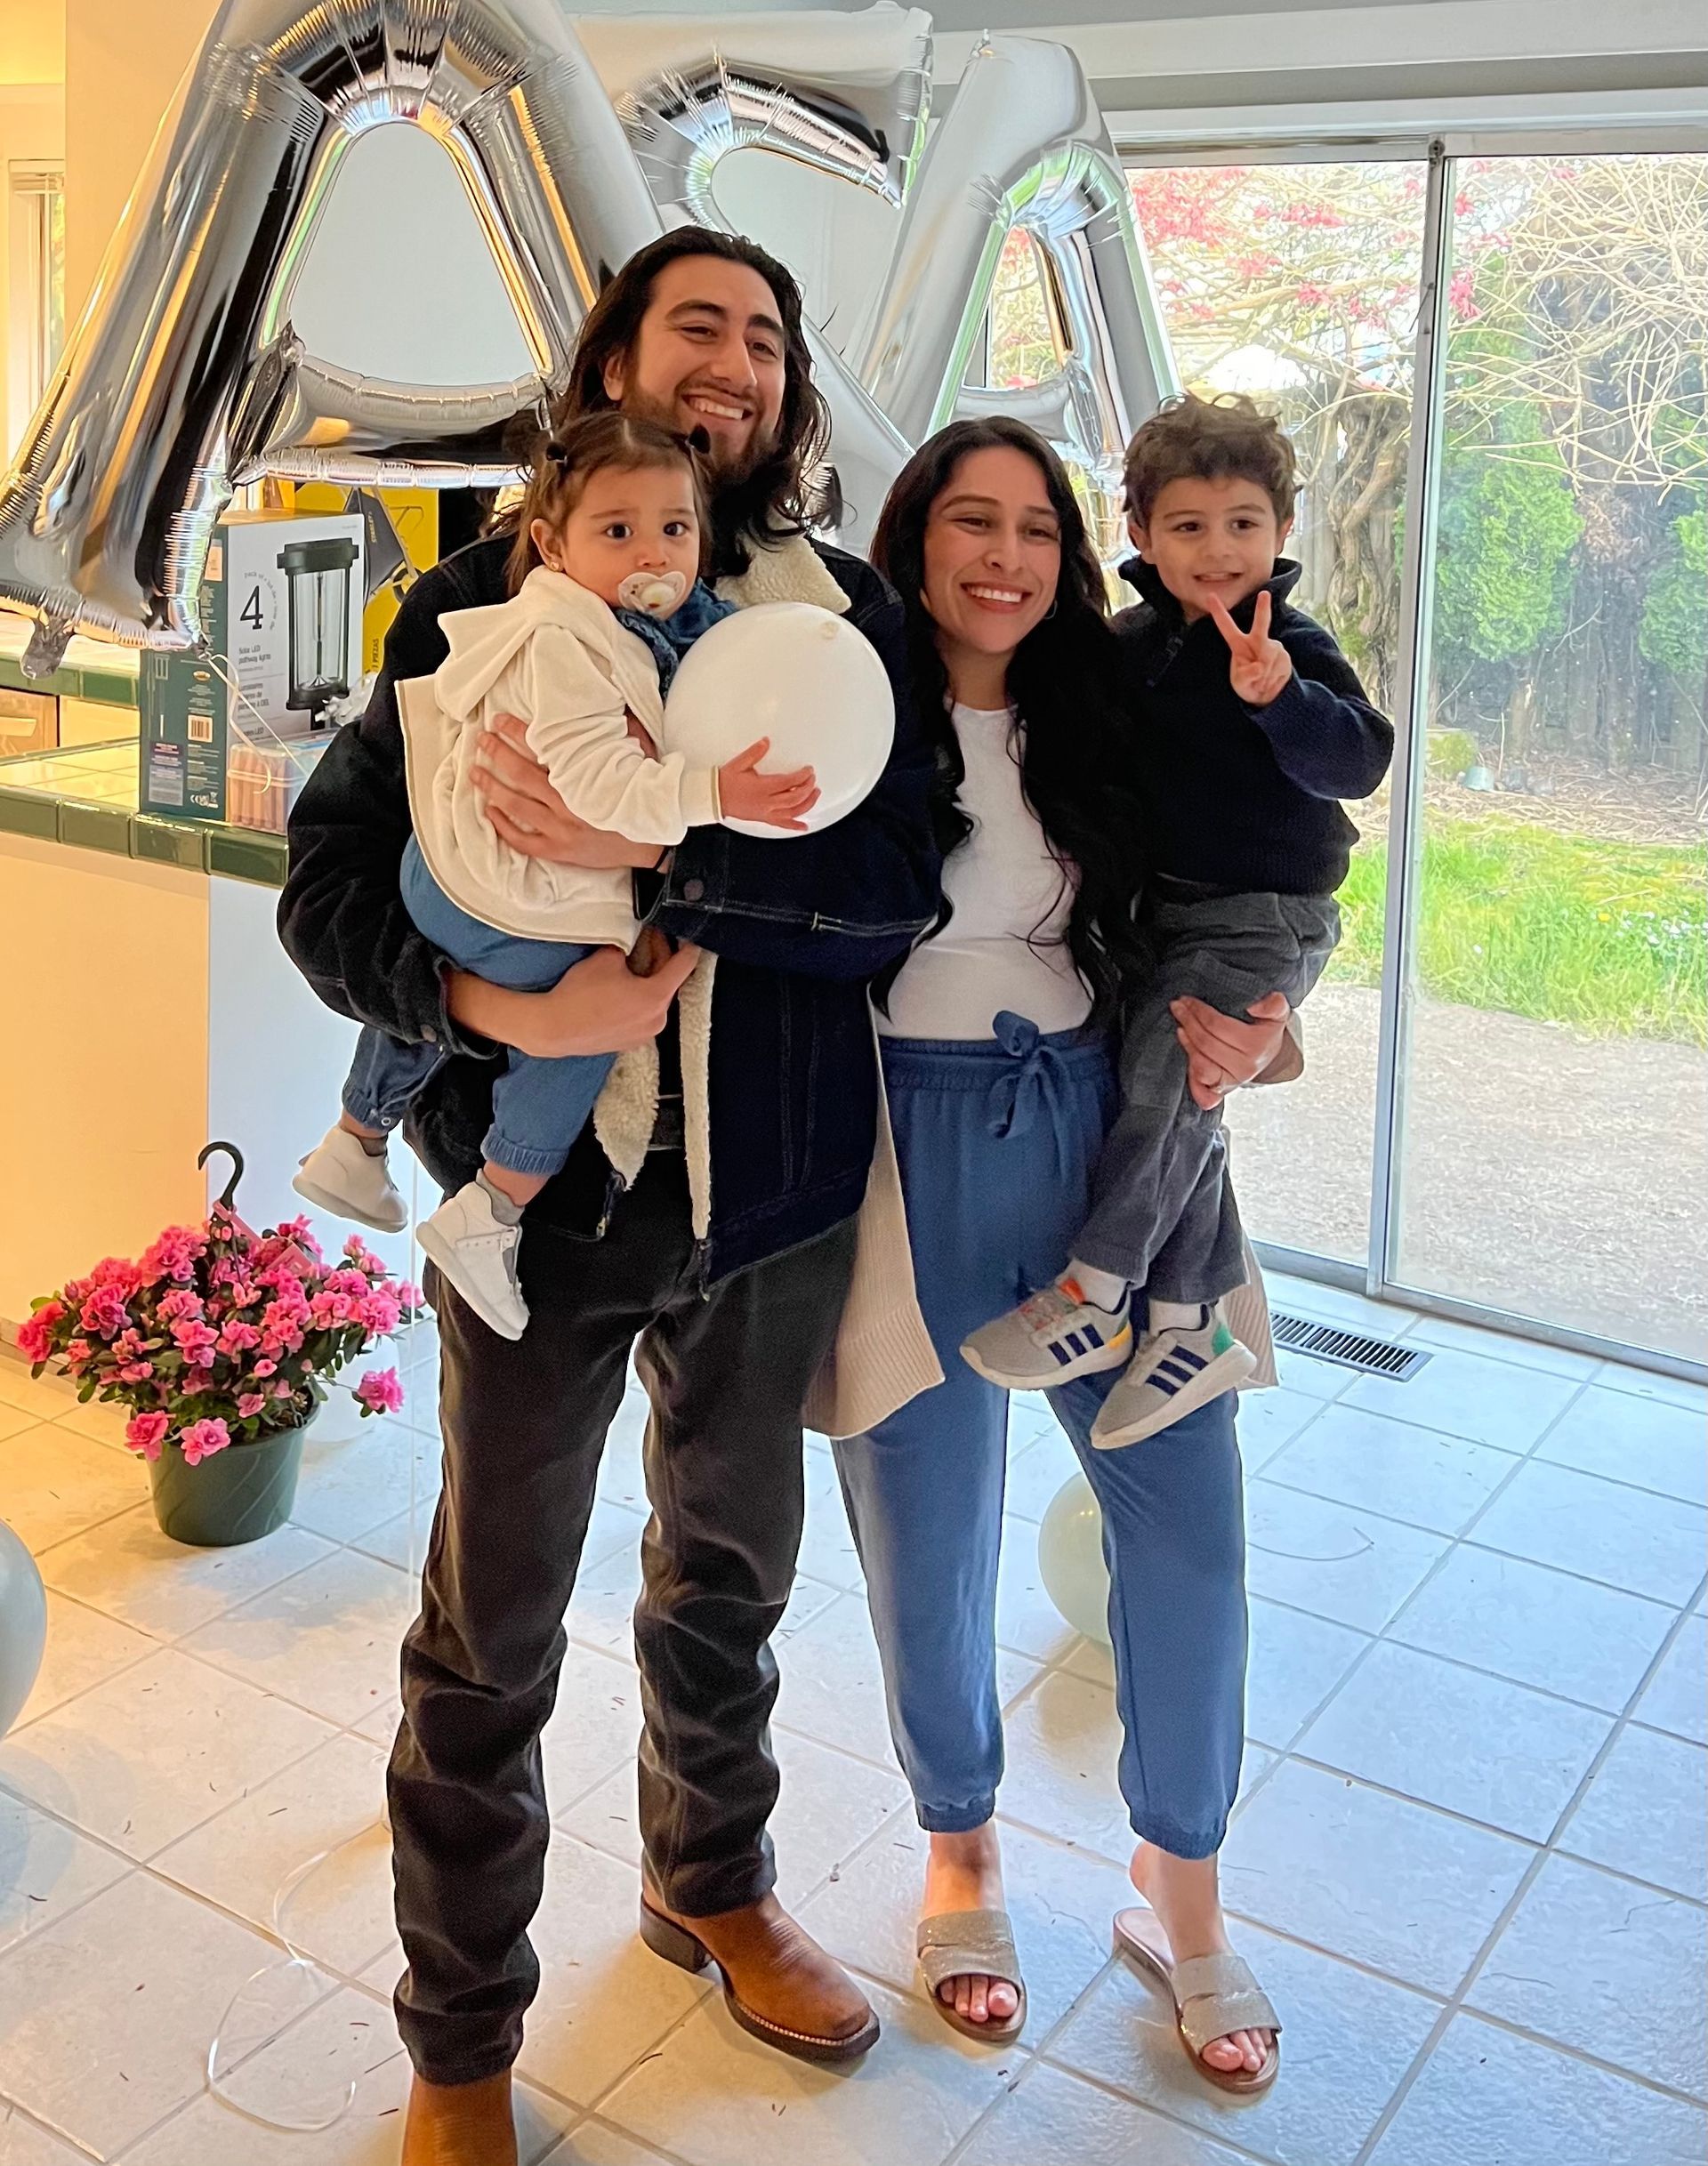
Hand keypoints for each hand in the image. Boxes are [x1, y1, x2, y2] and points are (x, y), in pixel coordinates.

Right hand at [449, 942, 699, 1058]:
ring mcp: (645, 1035)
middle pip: (669, 982)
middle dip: (660, 958)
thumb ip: (628, 948)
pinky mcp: (630, 1042)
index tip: (688, 936)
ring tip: (633, 963)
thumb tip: (632, 947)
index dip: (687, 946)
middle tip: (648, 939)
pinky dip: (638, 1000)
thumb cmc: (581, 993)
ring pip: (655, 999)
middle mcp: (658, 1019)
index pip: (684, 966)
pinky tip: (622, 988)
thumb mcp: (607, 958)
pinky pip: (643, 1015)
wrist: (554, 1028)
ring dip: (649, 980)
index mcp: (657, 997)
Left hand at [471, 713, 661, 868]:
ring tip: (474, 772)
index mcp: (585, 777)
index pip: (543, 748)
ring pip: (516, 806)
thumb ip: (624, 731)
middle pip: (522, 774)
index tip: (499, 720)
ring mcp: (561, 830)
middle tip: (481, 739)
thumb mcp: (640, 757)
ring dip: (492, 787)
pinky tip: (489, 811)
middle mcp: (569, 803)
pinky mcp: (560, 851)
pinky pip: (523, 840)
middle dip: (497, 754)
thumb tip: (610, 703)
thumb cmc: (647, 796)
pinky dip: (503, 827)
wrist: (656, 843)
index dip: (517, 732)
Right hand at [717, 738, 820, 831]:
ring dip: (807, 804)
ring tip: (815, 795)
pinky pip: (782, 824)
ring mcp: (766, 812)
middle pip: (795, 797)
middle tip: (813, 780)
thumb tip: (766, 741)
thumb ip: (755, 752)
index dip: (802, 776)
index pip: (789, 782)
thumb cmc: (725, 782)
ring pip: (793, 812)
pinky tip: (804, 826)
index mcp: (763, 787)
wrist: (714, 798)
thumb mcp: (740, 763)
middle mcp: (767, 802)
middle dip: (808, 788)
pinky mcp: (763, 818)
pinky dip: (794, 825)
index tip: (809, 770)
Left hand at [1174, 990, 1289, 1109]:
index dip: (1199, 1011)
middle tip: (1178, 1007)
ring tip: (1180, 1026)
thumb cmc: (1265, 1030)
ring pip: (1201, 1066)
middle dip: (1188, 1022)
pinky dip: (1192, 1077)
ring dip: (1187, 1044)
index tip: (1188, 1000)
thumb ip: (1273, 1004)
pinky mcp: (1223, 1093)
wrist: (1267, 1053)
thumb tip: (1255, 1006)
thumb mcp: (1277, 1011)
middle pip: (1206, 1043)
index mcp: (1257, 1046)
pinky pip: (1203, 1092)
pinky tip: (1187, 1057)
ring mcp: (1233, 1083)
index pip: (1218, 1026)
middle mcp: (1245, 1067)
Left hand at [1207, 591, 1292, 706]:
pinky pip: (1279, 666)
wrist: (1268, 695)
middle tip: (1264, 595)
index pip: (1227, 627)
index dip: (1219, 612)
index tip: (1210, 596)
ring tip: (1262, 682)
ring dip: (1265, 675)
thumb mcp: (1241, 684)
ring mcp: (1273, 647)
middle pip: (1261, 624)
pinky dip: (1274, 678)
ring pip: (1269, 657)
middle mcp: (1257, 641)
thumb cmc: (1248, 685)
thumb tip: (1260, 667)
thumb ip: (1247, 676)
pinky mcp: (1284, 655)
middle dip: (1262, 609)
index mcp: (1239, 645)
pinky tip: (1272, 681)